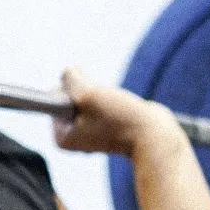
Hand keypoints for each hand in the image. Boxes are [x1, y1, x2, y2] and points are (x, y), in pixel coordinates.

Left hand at [53, 67, 183, 158]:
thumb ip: (70, 78)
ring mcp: (89, 130)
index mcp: (61, 137)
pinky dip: (110, 97)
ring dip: (102, 93)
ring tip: (116, 107)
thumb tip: (69, 72)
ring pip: (87, 94)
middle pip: (71, 94)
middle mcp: (72, 136)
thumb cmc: (121, 120)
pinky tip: (122, 109)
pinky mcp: (105, 124)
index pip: (55, 96)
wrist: (155, 136)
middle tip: (107, 105)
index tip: (92, 102)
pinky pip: (100, 99)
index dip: (73, 89)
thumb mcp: (88, 94)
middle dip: (89, 92)